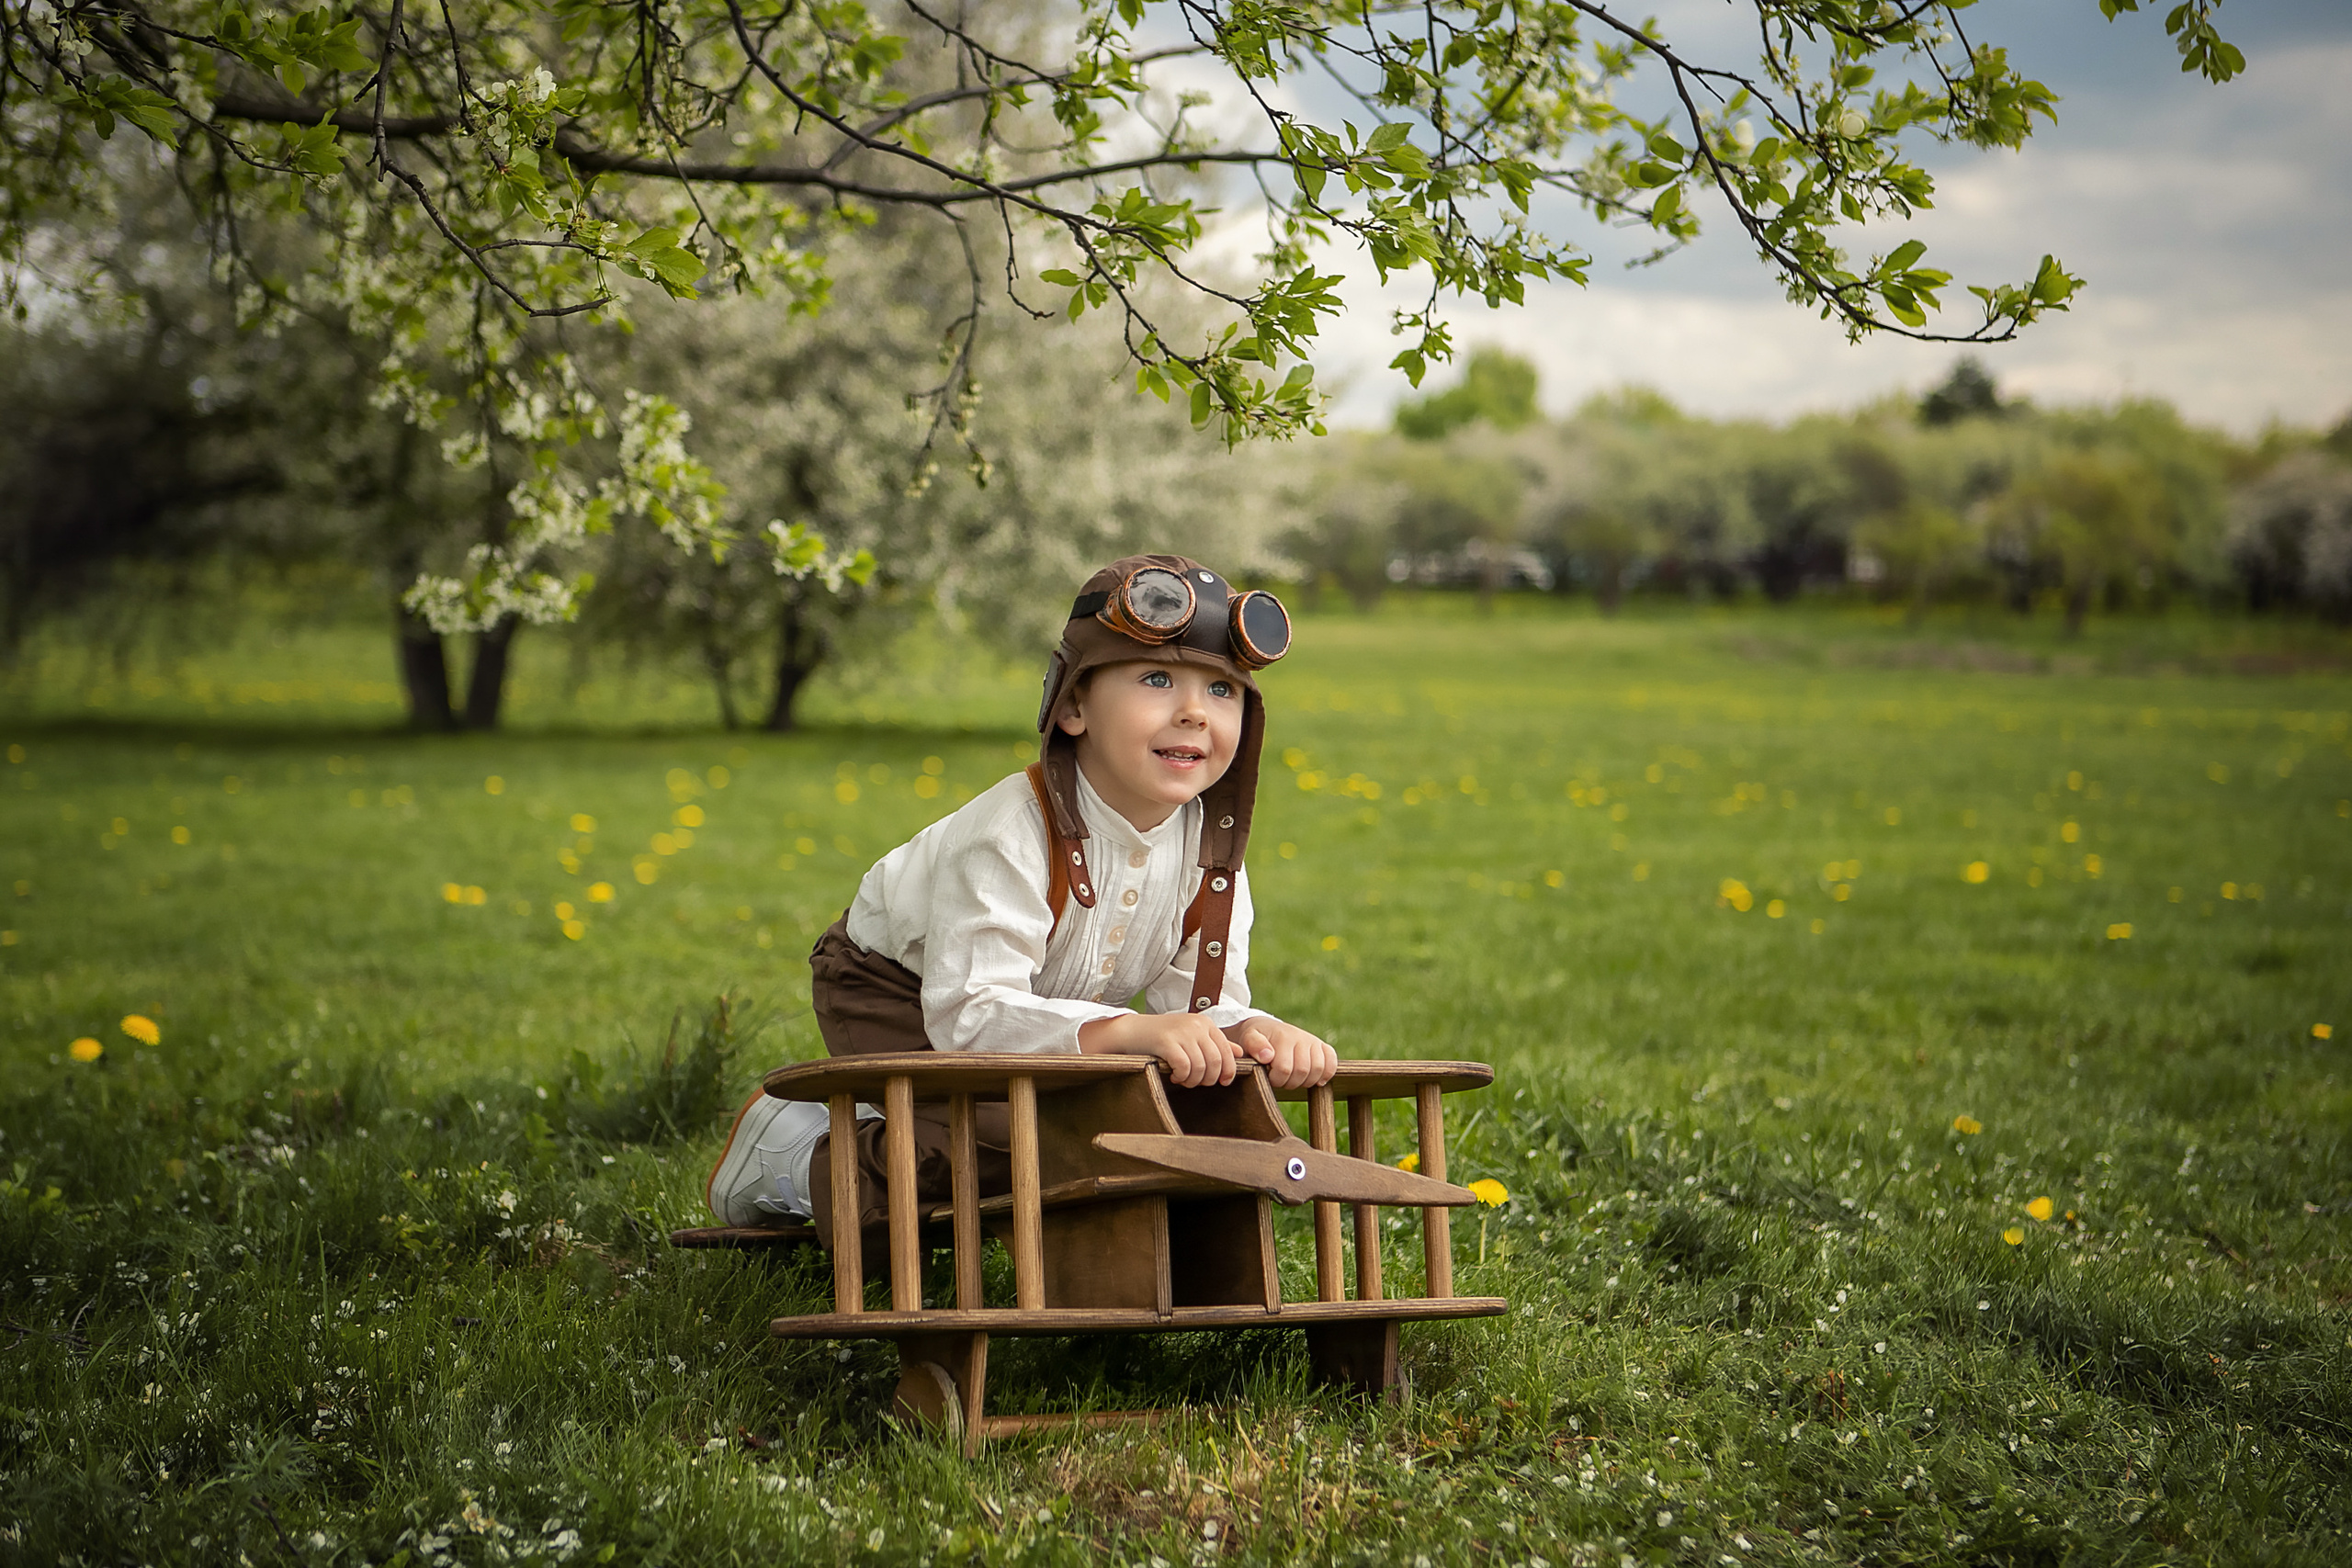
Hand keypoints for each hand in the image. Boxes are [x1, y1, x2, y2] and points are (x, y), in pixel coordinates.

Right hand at [1078, 1010, 1243, 1086]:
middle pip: (1216, 1062)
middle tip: (1197, 1083)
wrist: (1131, 1031)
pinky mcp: (1167, 1041)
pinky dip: (1182, 1076)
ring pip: (1201, 1067)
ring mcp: (1182, 1032)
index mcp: (1206, 1023)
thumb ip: (1215, 1043)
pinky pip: (1184, 1067)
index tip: (1222, 1083)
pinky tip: (1174, 1076)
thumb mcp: (1191, 1036)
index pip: (1227, 1052)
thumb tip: (1240, 1053)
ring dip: (1193, 1080)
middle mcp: (1197, 1025)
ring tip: (1184, 1080)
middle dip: (1209, 1079)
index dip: (1228, 1071)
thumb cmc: (1162, 1037)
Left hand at [1228, 1017, 1337, 1088]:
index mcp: (1282, 1037)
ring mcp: (1313, 1041)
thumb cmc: (1255, 1038)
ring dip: (1305, 1081)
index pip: (1284, 1069)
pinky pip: (1332, 1061)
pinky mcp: (1322, 1046)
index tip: (1269, 1077)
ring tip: (1293, 1079)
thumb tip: (1267, 1056)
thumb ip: (1254, 1045)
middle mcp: (1301, 1037)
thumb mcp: (1248, 1039)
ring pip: (1318, 1069)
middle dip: (1289, 1082)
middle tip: (1280, 1079)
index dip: (1276, 1080)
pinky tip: (1316, 1080)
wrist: (1266, 1028)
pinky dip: (1326, 1073)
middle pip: (1302, 1071)